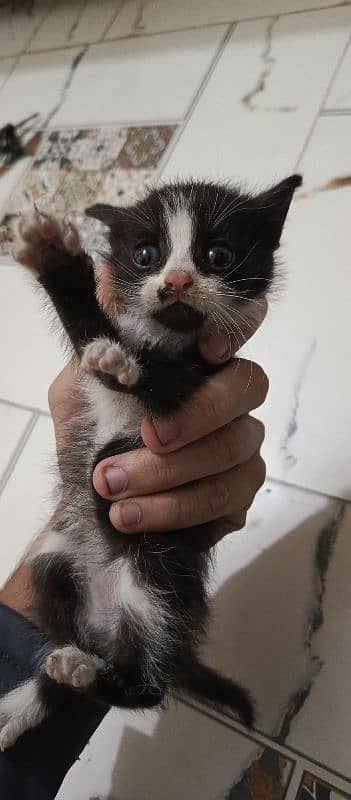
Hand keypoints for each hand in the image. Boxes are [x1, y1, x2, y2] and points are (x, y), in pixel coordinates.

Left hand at [91, 308, 267, 541]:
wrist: (86, 503)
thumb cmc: (91, 438)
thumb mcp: (81, 387)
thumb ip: (100, 343)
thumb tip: (104, 277)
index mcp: (196, 365)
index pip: (236, 328)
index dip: (233, 330)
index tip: (206, 349)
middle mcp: (230, 402)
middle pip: (247, 389)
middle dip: (197, 414)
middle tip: (148, 436)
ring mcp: (241, 451)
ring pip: (235, 451)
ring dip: (169, 473)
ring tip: (112, 486)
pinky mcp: (238, 500)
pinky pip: (226, 501)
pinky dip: (175, 510)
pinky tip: (132, 515)